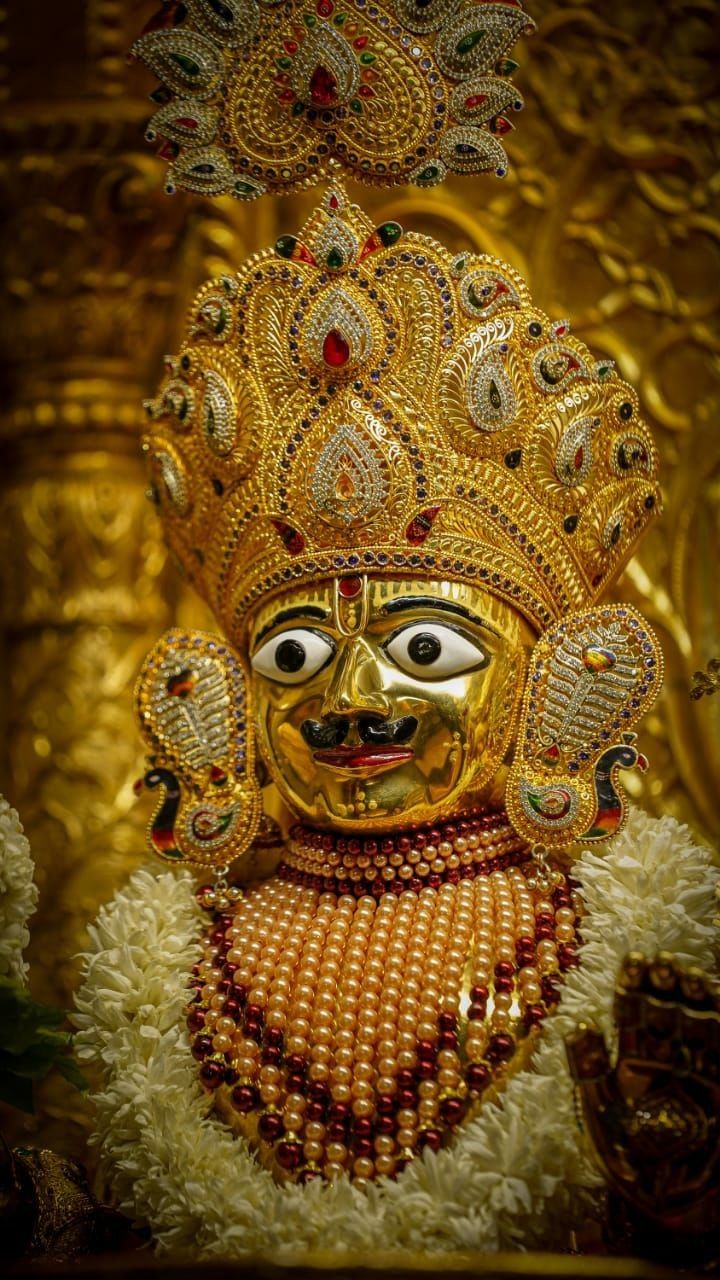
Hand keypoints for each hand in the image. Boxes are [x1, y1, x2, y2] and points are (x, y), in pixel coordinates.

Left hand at [567, 952, 719, 1248]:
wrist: (677, 1210)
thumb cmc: (634, 1170)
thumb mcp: (602, 1119)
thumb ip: (591, 1072)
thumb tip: (579, 1024)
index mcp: (634, 1065)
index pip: (634, 1014)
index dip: (635, 986)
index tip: (635, 960)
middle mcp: (668, 1064)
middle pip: (668, 1013)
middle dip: (665, 986)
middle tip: (662, 961)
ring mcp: (700, 1076)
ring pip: (699, 1026)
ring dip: (694, 1001)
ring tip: (689, 976)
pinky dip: (718, 1022)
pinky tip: (712, 1002)